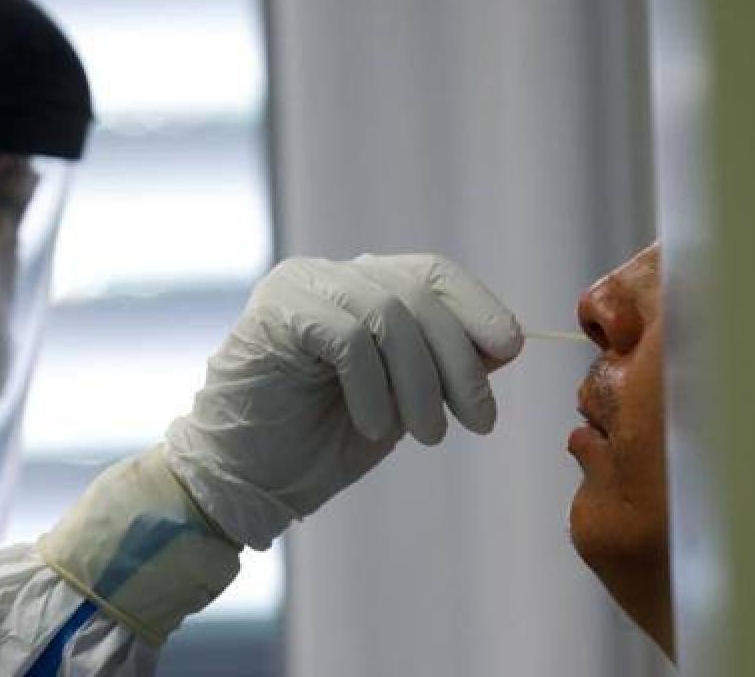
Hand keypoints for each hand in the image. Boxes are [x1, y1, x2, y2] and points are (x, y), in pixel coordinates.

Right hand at [165, 254, 522, 548]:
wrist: (244, 481)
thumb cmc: (320, 443)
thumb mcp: (403, 401)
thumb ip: (442, 365)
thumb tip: (504, 342)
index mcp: (361, 286)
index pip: (432, 273)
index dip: (477, 307)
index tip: (509, 352)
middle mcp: (330, 275)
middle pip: (419, 293)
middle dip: (459, 361)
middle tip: (478, 420)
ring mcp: (300, 287)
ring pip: (390, 313)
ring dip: (421, 383)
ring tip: (426, 434)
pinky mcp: (275, 312)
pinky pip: (348, 337)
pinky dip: (372, 387)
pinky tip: (372, 426)